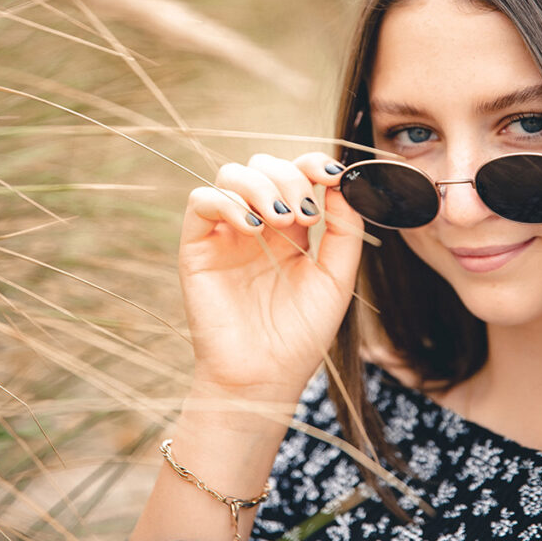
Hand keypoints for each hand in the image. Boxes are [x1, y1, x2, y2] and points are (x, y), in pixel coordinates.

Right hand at [179, 153, 363, 402]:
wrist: (264, 377)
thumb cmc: (301, 334)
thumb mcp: (336, 278)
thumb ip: (345, 230)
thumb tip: (343, 182)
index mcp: (291, 228)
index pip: (295, 174)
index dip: (311, 163)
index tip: (332, 174)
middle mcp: (256, 224)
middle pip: (263, 166)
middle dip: (288, 177)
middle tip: (304, 215)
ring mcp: (225, 233)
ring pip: (231, 175)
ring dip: (261, 187)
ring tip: (281, 222)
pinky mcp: (196, 247)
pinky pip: (201, 202)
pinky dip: (228, 203)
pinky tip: (253, 229)